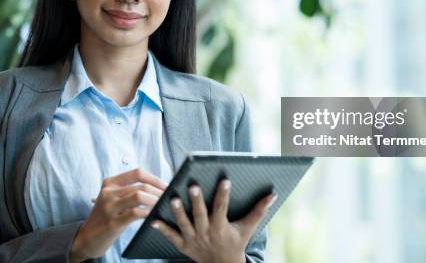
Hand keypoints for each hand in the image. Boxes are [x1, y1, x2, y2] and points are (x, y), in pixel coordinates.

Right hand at [68, 168, 166, 262]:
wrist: (85, 238)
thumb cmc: (105, 218)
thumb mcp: (113, 199)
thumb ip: (129, 191)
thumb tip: (158, 188)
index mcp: (110, 183)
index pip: (138, 173)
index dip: (155, 178)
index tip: (167, 186)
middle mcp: (108, 192)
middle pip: (141, 185)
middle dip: (159, 192)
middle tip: (169, 199)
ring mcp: (109, 207)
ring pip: (140, 196)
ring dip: (156, 201)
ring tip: (164, 206)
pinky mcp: (112, 222)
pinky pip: (136, 213)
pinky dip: (149, 213)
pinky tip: (154, 216)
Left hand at [151, 179, 276, 262]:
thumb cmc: (236, 243)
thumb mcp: (247, 228)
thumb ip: (259, 210)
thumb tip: (273, 194)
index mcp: (221, 227)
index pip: (222, 208)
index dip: (224, 194)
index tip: (225, 180)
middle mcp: (206, 233)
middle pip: (201, 215)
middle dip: (197, 201)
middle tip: (193, 186)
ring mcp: (193, 239)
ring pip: (184, 224)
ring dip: (178, 212)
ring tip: (173, 198)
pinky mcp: (183, 245)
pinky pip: (171, 236)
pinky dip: (162, 228)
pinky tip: (152, 219)